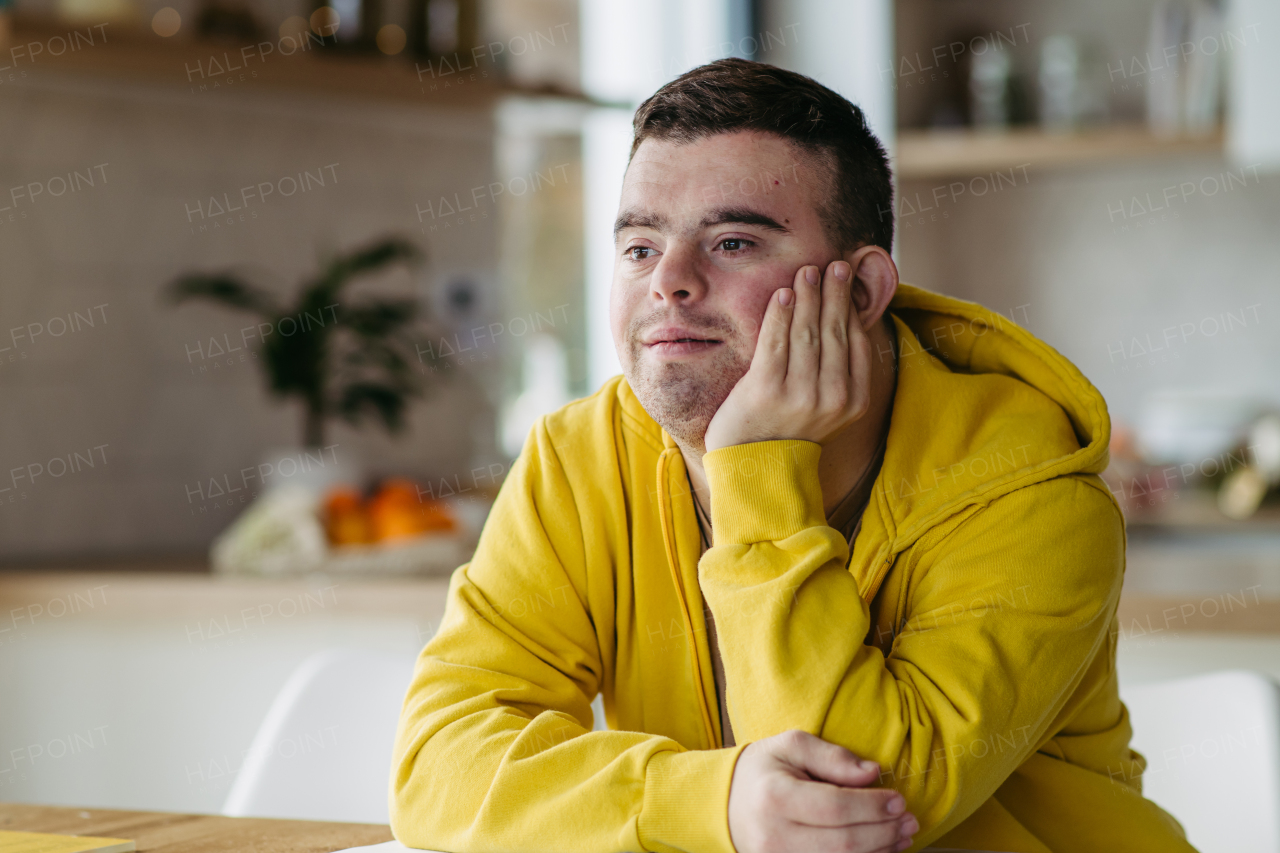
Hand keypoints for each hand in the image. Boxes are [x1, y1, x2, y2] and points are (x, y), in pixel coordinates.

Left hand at [704, 261, 869, 452]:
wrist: (754, 470)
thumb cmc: (787, 432)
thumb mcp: (826, 409)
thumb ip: (836, 373)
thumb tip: (843, 321)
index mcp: (853, 402)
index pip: (854, 342)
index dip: (850, 307)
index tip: (846, 280)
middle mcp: (831, 399)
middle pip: (834, 332)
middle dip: (834, 293)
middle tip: (834, 264)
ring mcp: (798, 396)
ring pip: (807, 333)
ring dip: (808, 296)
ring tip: (808, 272)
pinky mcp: (766, 392)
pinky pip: (775, 342)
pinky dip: (780, 314)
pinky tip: (783, 293)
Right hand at [728, 730, 916, 852]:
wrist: (725, 805)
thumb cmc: (763, 770)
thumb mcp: (791, 745)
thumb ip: (832, 756)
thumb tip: (873, 773)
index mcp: (775, 795)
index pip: (835, 807)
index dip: (873, 806)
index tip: (899, 800)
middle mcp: (774, 835)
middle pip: (843, 843)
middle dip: (884, 833)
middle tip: (909, 820)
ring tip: (901, 836)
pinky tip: (879, 851)